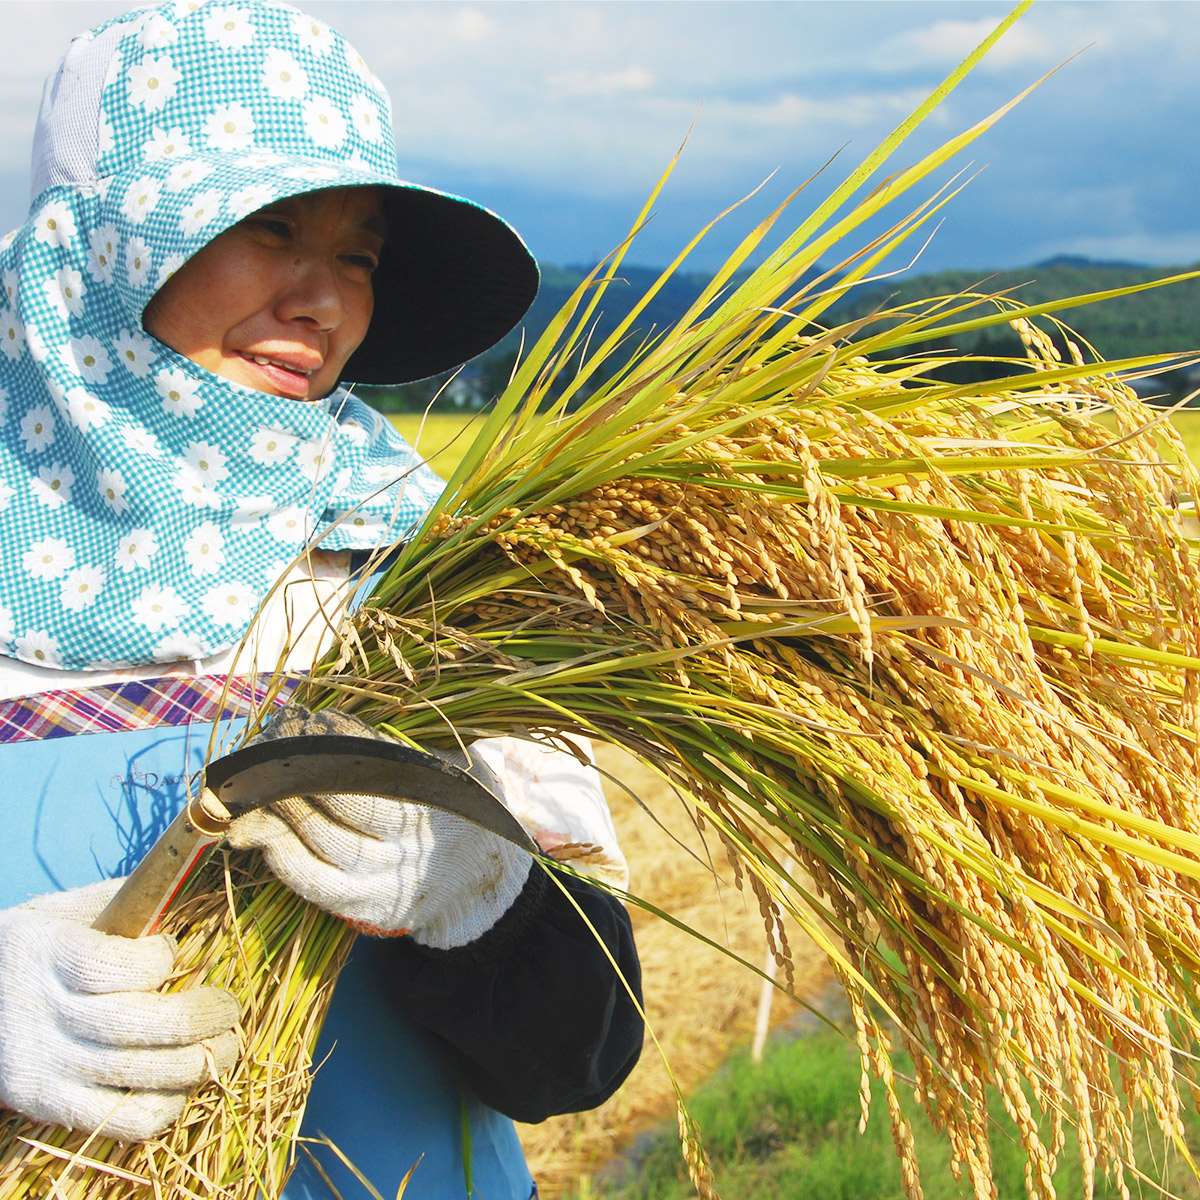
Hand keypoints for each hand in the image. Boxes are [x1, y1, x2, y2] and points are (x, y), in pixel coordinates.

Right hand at [0, 878, 239, 1140]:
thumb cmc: (32, 950)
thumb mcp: (60, 913)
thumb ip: (114, 900)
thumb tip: (178, 883)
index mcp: (49, 957)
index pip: (110, 967)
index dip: (156, 961)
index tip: (171, 951)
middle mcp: (45, 1013)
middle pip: (133, 1025)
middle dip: (196, 1017)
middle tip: (228, 1007)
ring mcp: (46, 1065)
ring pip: (134, 1073)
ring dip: (195, 1063)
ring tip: (227, 1044)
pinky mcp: (50, 1105)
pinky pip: (116, 1120)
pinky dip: (161, 1108)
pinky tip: (184, 1086)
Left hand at [226, 706, 532, 946]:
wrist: (474, 873)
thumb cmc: (452, 805)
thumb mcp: (452, 768)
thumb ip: (408, 746)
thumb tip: (344, 717)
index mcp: (435, 806)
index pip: (380, 769)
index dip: (343, 743)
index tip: (318, 719)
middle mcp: (409, 847)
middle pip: (345, 804)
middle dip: (304, 769)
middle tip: (276, 741)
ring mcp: (383, 882)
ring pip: (320, 843)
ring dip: (281, 808)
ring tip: (253, 782)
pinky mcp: (360, 908)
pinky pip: (312, 884)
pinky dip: (282, 857)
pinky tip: (258, 833)